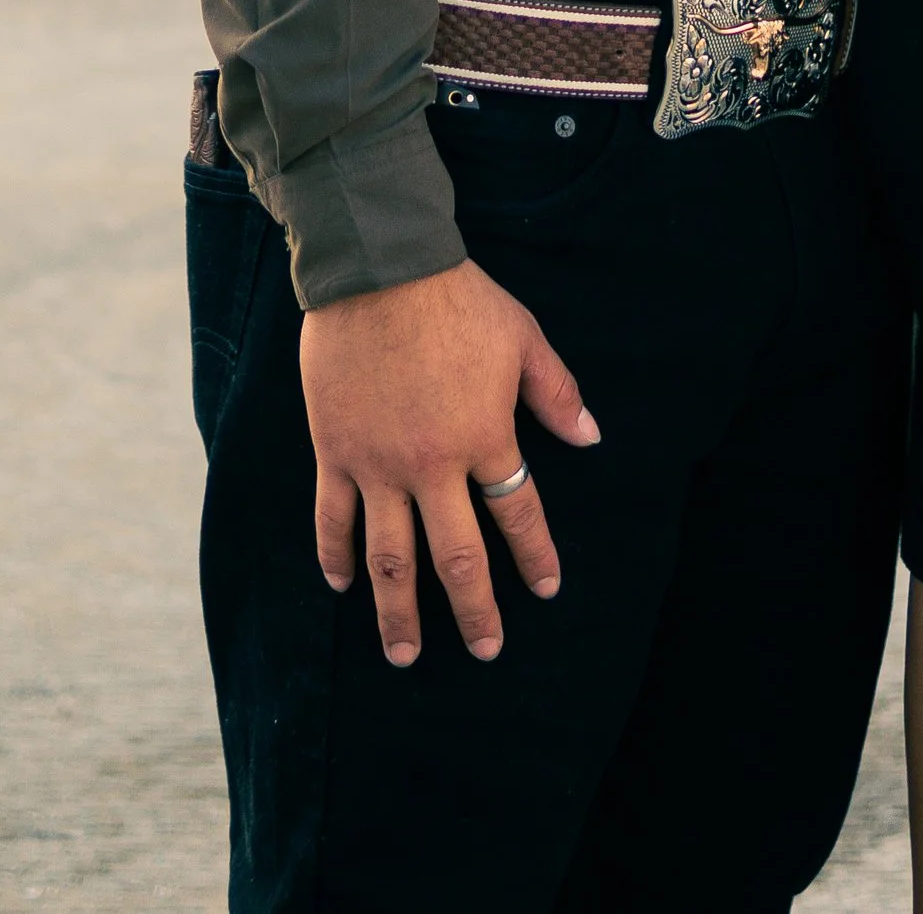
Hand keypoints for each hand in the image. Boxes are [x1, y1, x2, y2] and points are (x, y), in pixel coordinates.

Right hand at [300, 258, 599, 663]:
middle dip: (473, 609)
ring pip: (389, 557)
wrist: (379, 268)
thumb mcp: (522, 337)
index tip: (547, 588)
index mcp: (484, 436)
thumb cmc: (457, 298)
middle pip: (456, 555)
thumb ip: (555, 394)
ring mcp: (378, 463)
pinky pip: (333, 518)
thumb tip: (590, 438)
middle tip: (485, 650)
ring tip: (404, 654)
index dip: (535, 554)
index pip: (517, 512)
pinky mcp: (334, 451)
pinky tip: (341, 586)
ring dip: (397, 611)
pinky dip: (335, 556)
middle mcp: (432, 464)